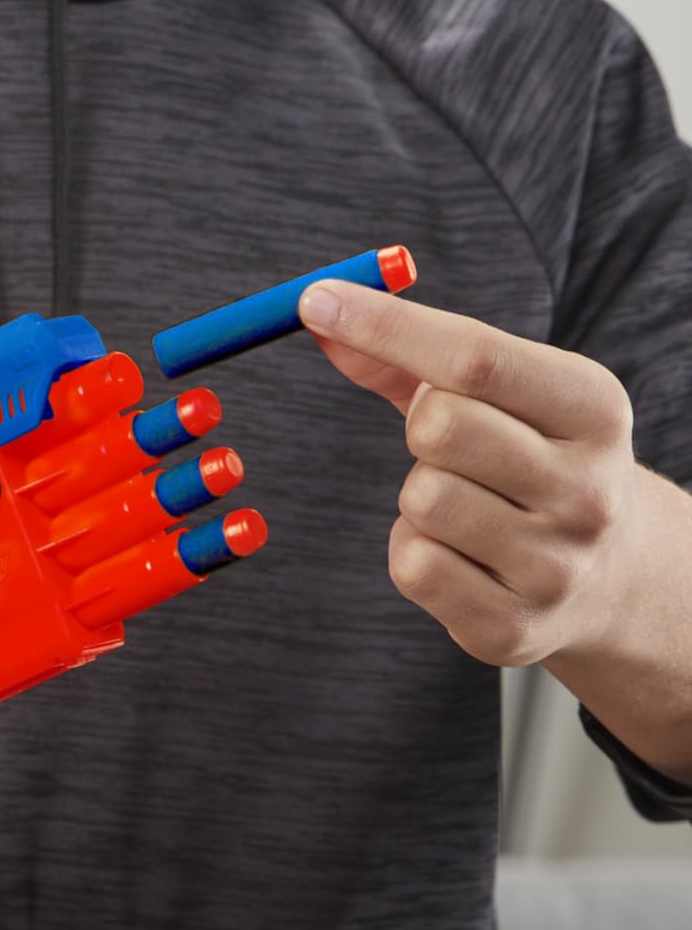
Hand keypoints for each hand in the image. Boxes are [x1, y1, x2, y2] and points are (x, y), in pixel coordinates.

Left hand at [298, 280, 640, 665]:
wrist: (612, 578)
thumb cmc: (535, 465)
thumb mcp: (504, 402)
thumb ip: (410, 360)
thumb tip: (323, 317)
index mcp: (594, 409)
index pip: (477, 356)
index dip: (386, 325)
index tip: (318, 301)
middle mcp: (588, 489)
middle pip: (440, 427)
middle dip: (420, 427)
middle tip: (449, 444)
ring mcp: (554, 566)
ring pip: (421, 501)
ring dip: (418, 496)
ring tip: (465, 504)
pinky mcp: (512, 627)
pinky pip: (413, 565)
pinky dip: (414, 550)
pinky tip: (457, 551)